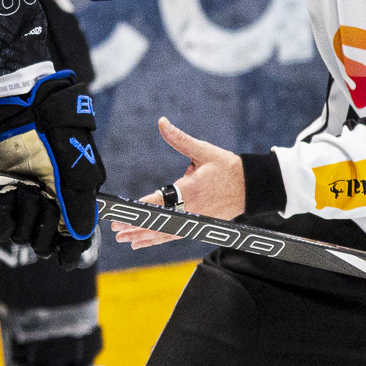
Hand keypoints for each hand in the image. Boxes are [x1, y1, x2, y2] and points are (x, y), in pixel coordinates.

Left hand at [0, 71, 103, 267]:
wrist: (22, 112)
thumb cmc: (58, 138)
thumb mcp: (79, 175)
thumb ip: (81, 211)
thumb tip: (80, 241)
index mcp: (71, 204)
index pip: (71, 244)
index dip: (67, 250)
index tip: (63, 252)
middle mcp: (47, 207)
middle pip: (41, 243)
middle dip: (40, 223)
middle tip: (39, 194)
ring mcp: (21, 203)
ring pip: (16, 235)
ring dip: (17, 213)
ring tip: (18, 187)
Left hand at [110, 116, 245, 249]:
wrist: (251, 187)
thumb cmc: (227, 167)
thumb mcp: (203, 150)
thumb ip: (179, 139)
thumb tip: (162, 122)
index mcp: (189, 190)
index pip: (159, 202)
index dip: (139, 209)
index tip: (122, 213)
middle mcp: (190, 209)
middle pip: (158, 222)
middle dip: (135, 226)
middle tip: (115, 229)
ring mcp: (194, 220)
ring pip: (163, 233)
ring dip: (142, 236)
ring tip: (123, 239)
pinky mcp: (197, 225)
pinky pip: (172, 236)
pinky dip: (156, 240)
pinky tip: (140, 243)